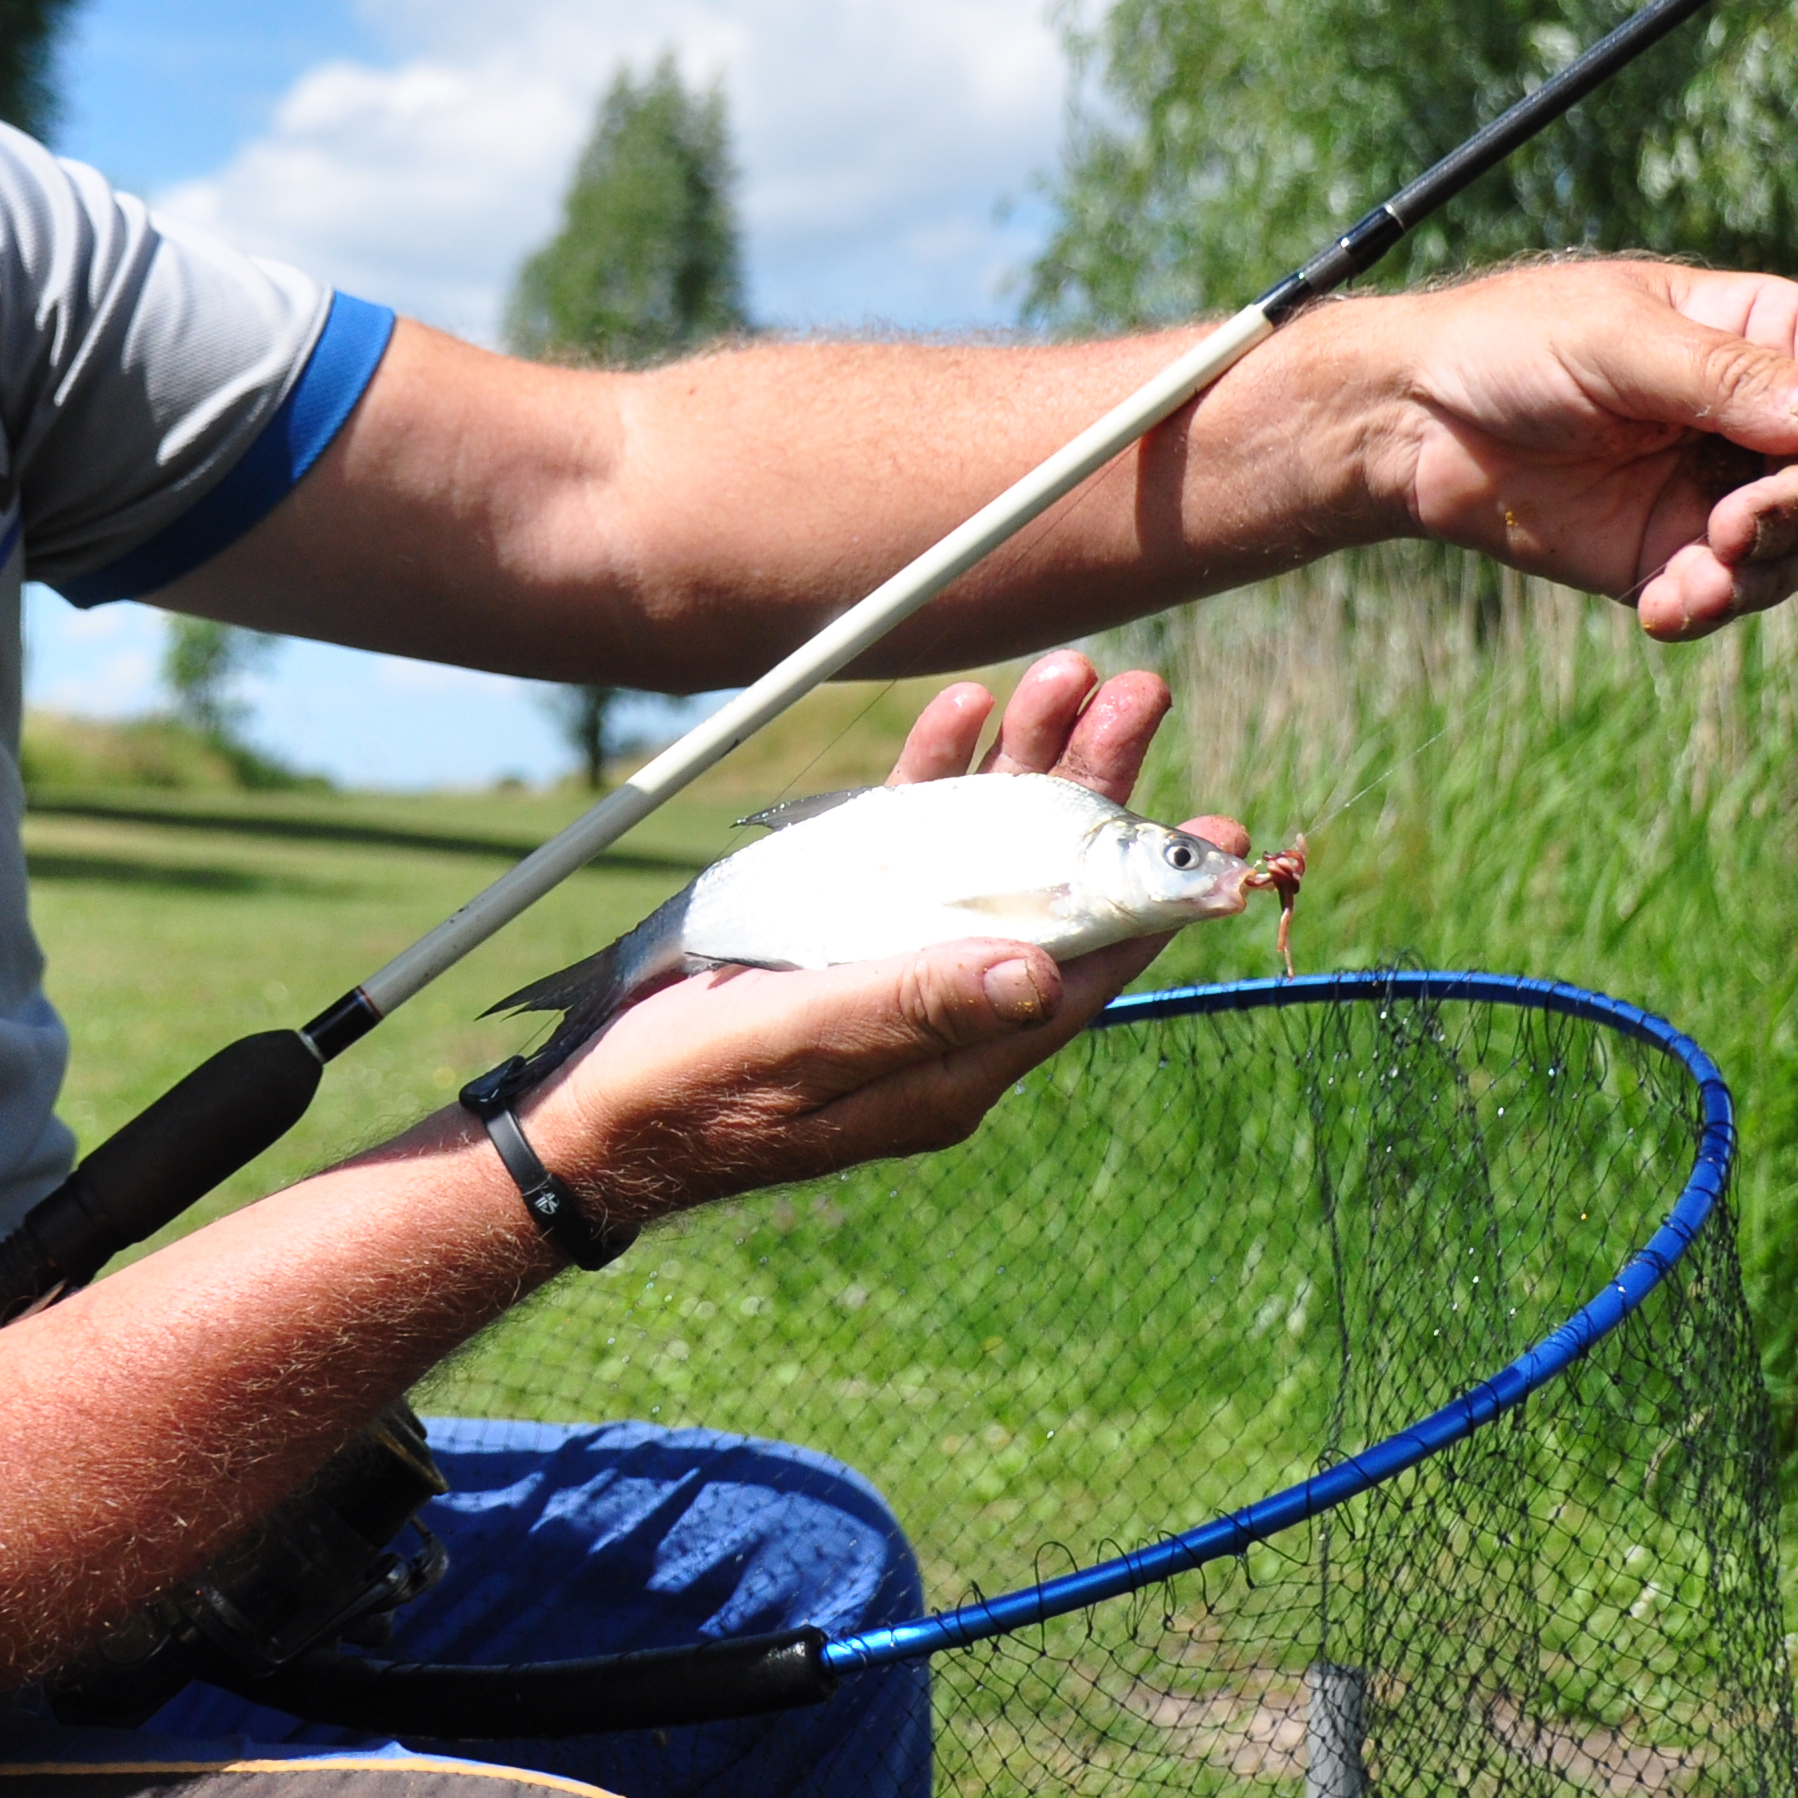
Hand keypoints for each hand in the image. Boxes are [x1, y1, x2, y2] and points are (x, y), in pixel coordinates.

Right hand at [533, 654, 1244, 1219]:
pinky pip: (907, 853)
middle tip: (1137, 696)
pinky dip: (935, 781)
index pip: (1079, 971)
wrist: (584, 1119)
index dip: (1148, 897)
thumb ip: (911, 1007)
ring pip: (985, 857)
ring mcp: (890, 971)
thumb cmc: (685, 1095)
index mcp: (953, 1065)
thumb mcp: (798, 1046)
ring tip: (1064, 678)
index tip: (1214, 821)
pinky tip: (960, 714)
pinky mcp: (835, 937)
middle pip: (1045, 893)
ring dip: (1024, 769)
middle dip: (1092, 793)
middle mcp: (940, 1015)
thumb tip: (1041, 977)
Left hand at [1328, 258, 1797, 640]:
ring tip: (1700, 570)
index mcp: (1765, 334)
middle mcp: (1756, 417)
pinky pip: (1724, 594)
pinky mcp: (1667, 553)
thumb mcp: (1617, 341)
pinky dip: (1709, 607)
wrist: (1410, 419)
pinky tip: (1665, 611)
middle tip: (1739, 525)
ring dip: (1764, 568)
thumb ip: (1724, 378)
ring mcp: (1717, 489)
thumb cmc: (1508, 344)